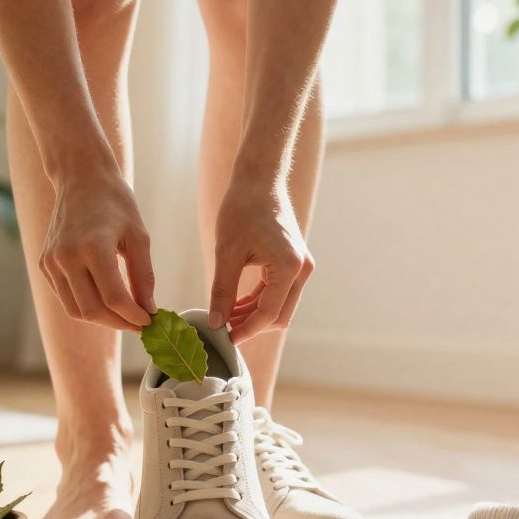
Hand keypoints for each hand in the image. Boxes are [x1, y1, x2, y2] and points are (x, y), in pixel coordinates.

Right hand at [40, 172, 155, 330]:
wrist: (80, 177)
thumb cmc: (115, 202)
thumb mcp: (138, 235)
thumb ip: (144, 276)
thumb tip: (148, 310)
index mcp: (93, 247)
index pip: (114, 298)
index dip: (134, 316)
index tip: (149, 321)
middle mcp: (66, 257)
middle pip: (92, 311)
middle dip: (118, 323)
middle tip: (138, 323)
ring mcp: (51, 262)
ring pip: (75, 310)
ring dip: (101, 319)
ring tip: (122, 314)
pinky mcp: (44, 264)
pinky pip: (65, 297)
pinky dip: (86, 305)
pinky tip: (104, 299)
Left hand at [209, 184, 314, 342]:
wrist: (259, 180)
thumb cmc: (242, 209)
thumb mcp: (226, 252)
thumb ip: (222, 290)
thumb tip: (217, 322)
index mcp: (289, 267)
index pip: (268, 314)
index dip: (246, 330)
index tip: (225, 338)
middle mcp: (302, 270)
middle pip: (279, 316)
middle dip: (252, 326)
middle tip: (223, 328)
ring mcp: (301, 267)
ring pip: (280, 307)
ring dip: (254, 315)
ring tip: (225, 316)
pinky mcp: (294, 263)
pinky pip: (279, 293)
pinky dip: (258, 301)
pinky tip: (235, 304)